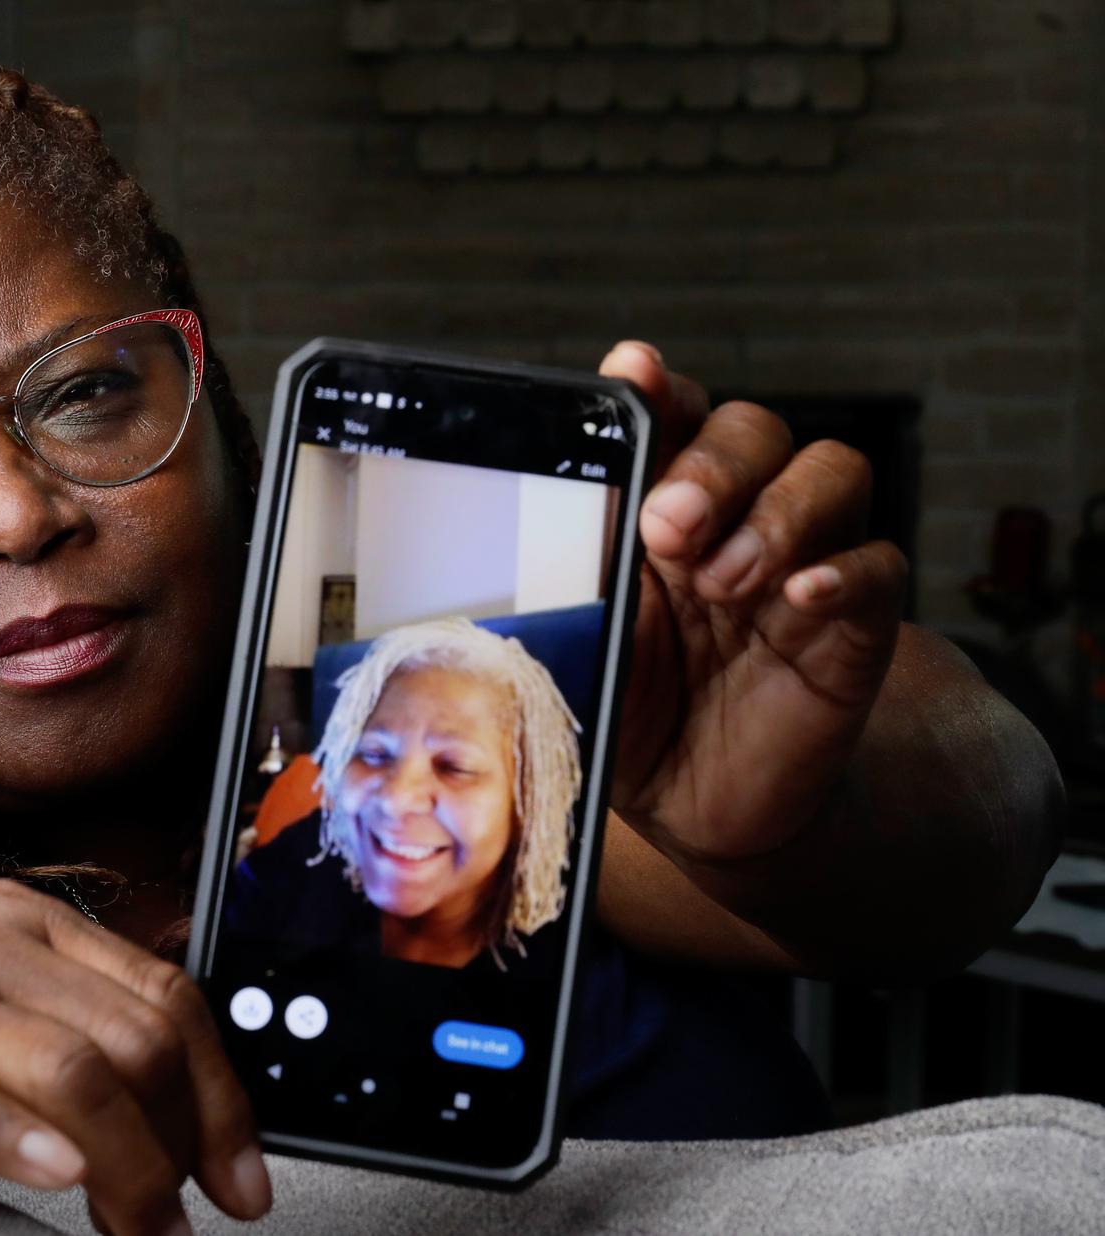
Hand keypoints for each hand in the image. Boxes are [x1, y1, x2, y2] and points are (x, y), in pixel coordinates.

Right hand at [0, 880, 269, 1235]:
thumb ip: (65, 1030)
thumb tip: (187, 1109)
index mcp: (20, 923)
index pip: (168, 1000)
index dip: (222, 1100)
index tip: (241, 1182)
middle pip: (136, 1040)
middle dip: (182, 1148)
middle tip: (177, 1227)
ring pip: (73, 1068)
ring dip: (129, 1167)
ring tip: (133, 1230)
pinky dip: (16, 1140)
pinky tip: (54, 1181)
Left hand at [599, 342, 907, 865]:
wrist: (697, 810)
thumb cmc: (629, 715)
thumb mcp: (578, 653)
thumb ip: (564, 592)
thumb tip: (519, 547)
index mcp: (659, 511)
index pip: (673, 418)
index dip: (660, 388)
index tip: (635, 373)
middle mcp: (736, 519)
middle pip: (754, 429)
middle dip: (715, 463)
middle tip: (670, 525)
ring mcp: (801, 563)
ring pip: (831, 470)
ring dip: (778, 511)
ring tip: (725, 582)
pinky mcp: (855, 622)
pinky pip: (877, 563)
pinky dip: (843, 570)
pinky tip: (799, 598)